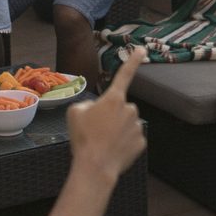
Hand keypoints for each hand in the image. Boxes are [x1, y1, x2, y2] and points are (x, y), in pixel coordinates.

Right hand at [66, 50, 146, 179]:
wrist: (95, 166)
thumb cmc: (83, 138)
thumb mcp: (74, 113)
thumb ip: (87, 104)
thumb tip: (95, 109)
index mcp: (113, 99)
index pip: (124, 75)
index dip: (133, 61)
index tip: (141, 49)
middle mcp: (129, 109)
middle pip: (120, 107)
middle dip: (111, 115)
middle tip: (96, 129)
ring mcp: (137, 126)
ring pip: (126, 123)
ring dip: (117, 129)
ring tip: (102, 141)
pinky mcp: (141, 142)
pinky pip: (130, 139)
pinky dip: (123, 143)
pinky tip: (112, 150)